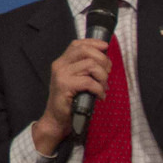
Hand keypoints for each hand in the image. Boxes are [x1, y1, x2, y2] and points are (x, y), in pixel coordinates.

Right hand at [36, 37, 113, 154]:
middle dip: (102, 60)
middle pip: (85, 51)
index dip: (93, 43)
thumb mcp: (75, 80)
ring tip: (103, 86)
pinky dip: (99, 89)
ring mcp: (61, 75)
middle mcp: (60, 65)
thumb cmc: (69, 101)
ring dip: (103, 76)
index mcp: (62, 62)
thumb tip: (105, 61)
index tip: (105, 47)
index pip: (77, 44)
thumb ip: (84, 69)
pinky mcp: (65, 86)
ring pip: (90, 65)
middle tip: (107, 73)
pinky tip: (100, 96)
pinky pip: (90, 82)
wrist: (56, 119)